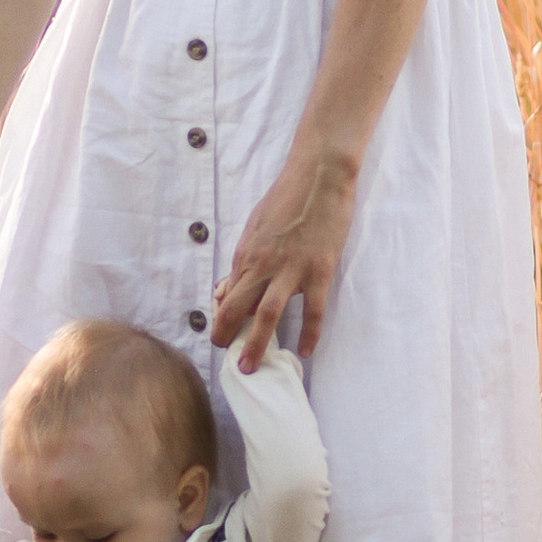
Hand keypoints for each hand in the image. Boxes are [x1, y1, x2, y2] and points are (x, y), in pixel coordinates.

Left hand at [212, 144, 357, 370]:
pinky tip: (303, 351)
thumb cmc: (288, 196)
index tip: (223, 331)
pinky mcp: (318, 270)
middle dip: (226, 335)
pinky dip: (308, 334)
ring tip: (249, 367)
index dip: (222, 315)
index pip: (228, 292)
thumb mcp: (257, 224)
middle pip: (237, 308)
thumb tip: (232, 283)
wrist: (319, 174)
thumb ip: (246, 255)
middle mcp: (262, 264)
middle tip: (225, 357)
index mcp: (246, 252)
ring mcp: (290, 269)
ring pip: (266, 316)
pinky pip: (312, 310)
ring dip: (255, 345)